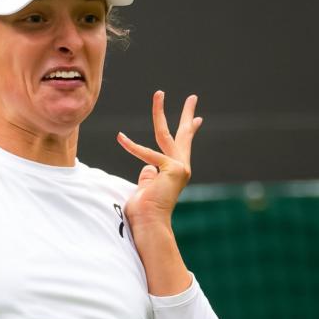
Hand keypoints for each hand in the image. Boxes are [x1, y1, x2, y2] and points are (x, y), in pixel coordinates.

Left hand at [117, 91, 202, 230]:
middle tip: (193, 96)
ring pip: (165, 134)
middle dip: (187, 113)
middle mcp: (181, 167)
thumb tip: (146, 167)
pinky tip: (120, 137)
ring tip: (158, 94)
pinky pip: (146, 154)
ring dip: (159, 112)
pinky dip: (131, 146)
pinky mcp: (171, 169)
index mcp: (175, 171)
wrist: (150, 224)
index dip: (188, 131)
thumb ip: (148, 176)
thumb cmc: (144, 211)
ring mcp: (178, 167)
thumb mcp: (145, 188)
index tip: (198, 119)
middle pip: (183, 135)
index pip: (181, 146)